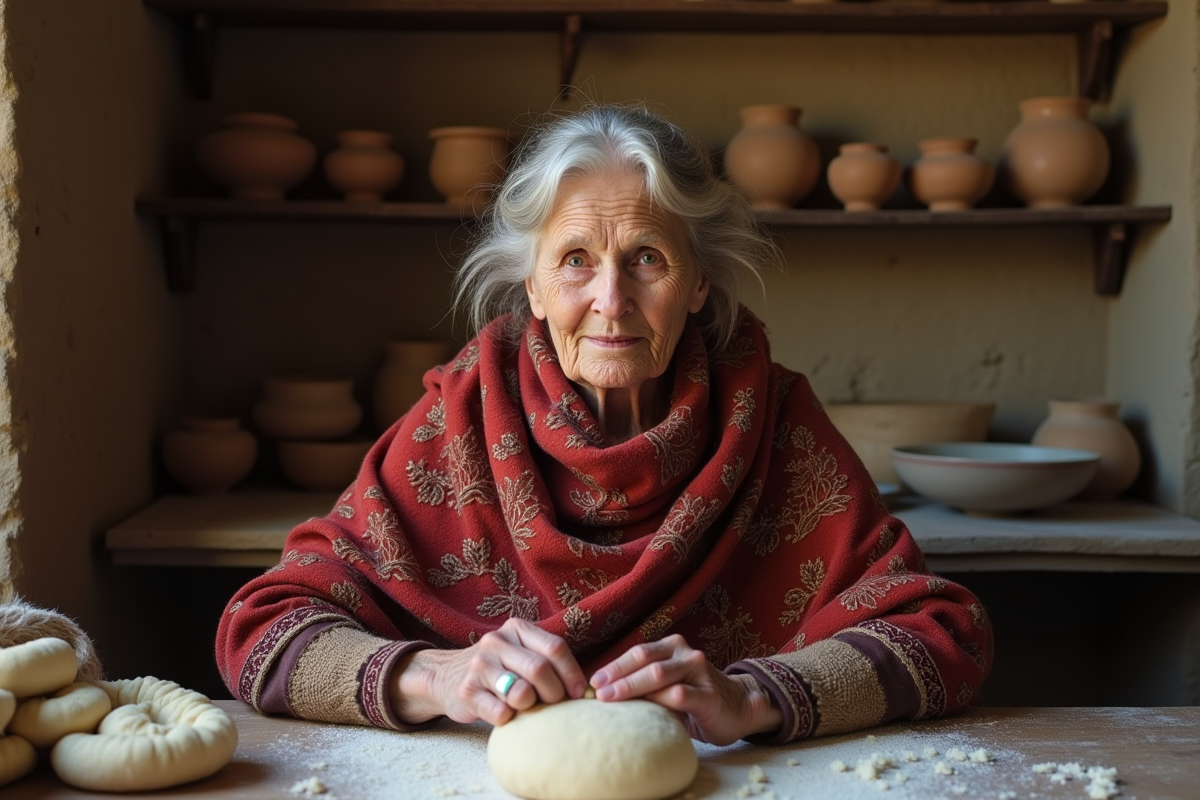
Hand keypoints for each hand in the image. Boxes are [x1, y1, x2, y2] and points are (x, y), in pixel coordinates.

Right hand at [389, 618, 587, 726]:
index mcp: (516, 629)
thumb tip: (588, 689)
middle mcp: (496, 642)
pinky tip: (506, 715)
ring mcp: (479, 666)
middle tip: (554, 705)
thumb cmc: (498, 670)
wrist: (444, 677)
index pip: (556, 648)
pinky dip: (510, 719)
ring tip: (528, 707)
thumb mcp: (520, 653)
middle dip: (554, 694)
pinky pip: (500, 712)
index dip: (572, 674)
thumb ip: (548, 662)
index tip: (578, 694)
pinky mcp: (466, 691)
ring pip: (521, 692)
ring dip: (531, 706)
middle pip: (540, 669)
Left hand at [588, 634, 780, 745]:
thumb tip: (603, 693)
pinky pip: (680, 695)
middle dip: (617, 676)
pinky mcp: (709, 695)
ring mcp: (699, 671)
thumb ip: (644, 684)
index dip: (613, 666)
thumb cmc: (693, 697)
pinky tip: (643, 711)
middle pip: (645, 660)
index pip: (638, 653)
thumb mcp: (667, 685)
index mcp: (672, 647)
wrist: (737, 707)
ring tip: (610, 698)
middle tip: (596, 691)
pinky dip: (659, 701)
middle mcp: (685, 653)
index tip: (592, 681)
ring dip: (631, 686)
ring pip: (659, 674)